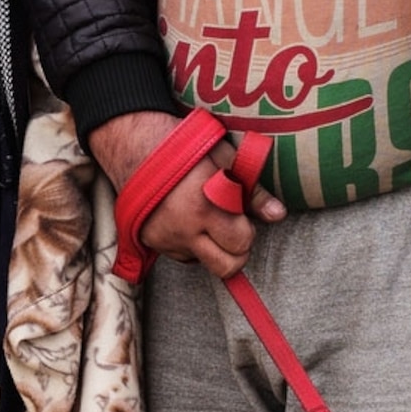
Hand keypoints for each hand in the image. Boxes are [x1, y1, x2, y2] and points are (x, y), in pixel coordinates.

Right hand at [90, 108, 287, 279]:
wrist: (133, 144)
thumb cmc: (183, 146)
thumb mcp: (223, 159)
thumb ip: (252, 191)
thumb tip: (277, 214)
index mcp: (206, 205)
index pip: (241, 242)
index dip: (247, 230)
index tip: (241, 216)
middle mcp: (185, 229)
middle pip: (226, 267)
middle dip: (236, 251)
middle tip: (233, 229)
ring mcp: (167, 239)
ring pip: (204, 262)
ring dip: (212, 247)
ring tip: (207, 220)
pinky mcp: (152, 242)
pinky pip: (183, 256)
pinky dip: (191, 244)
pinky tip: (187, 220)